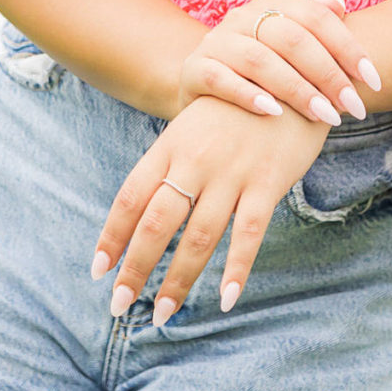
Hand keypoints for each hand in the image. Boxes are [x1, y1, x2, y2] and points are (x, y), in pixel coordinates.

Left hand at [90, 95, 329, 325]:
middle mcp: (195, 160)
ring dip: (178, 280)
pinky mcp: (267, 182)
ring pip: (198, 237)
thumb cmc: (238, 110)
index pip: (130, 198)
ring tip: (162, 314)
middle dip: (135, 269)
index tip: (98, 270)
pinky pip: (248, 234)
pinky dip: (236, 269)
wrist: (293, 76)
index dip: (112, 236)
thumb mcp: (195, 128)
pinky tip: (226, 299)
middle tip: (120, 306)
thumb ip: (170, 166)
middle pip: (155, 224)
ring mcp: (232, 172)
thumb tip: (140, 215)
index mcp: (171, 146)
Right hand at [172, 0, 381, 124]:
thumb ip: (314, 22)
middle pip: (292, 39)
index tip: (373, 80)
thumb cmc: (265, 72)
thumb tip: (338, 0)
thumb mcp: (289, 46)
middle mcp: (242, 16)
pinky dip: (248, 94)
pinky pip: (220, 79)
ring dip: (297, 89)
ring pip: (259, 59)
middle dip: (329, 75)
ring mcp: (215, 42)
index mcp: (271, 4)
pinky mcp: (194, 70)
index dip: (348, 47)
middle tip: (354, 108)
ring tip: (324, 116)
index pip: (316, 17)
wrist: (207, 92)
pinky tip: (274, 113)